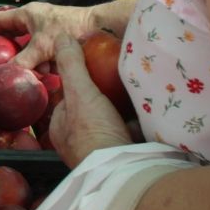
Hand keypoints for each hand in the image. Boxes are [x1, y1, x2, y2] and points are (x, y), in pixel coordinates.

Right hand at [0, 1, 109, 70]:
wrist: (99, 26)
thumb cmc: (69, 31)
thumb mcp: (42, 48)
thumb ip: (23, 61)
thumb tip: (7, 74)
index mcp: (26, 14)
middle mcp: (34, 17)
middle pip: (12, 34)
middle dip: (7, 49)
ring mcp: (47, 25)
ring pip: (28, 43)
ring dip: (27, 57)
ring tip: (27, 71)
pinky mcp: (58, 34)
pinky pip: (42, 48)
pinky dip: (41, 59)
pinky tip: (46, 71)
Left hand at [48, 35, 135, 165]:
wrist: (126, 172)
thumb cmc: (95, 133)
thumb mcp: (80, 94)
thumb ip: (72, 67)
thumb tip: (61, 37)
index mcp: (61, 127)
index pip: (67, 96)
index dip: (78, 78)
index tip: (93, 62)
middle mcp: (79, 140)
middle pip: (92, 107)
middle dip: (104, 92)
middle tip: (119, 72)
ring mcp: (102, 148)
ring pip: (113, 118)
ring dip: (123, 105)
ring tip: (136, 84)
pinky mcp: (124, 153)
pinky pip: (131, 130)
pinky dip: (139, 119)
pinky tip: (149, 104)